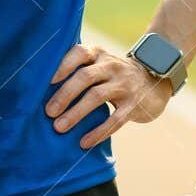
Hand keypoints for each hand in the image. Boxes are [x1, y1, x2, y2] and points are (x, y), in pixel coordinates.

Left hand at [45, 42, 173, 149]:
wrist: (155, 80)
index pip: (79, 53)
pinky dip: (98, 132)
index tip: (46, 81)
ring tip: (59, 128)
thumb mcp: (98, 63)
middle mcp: (111, 66)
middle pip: (85, 77)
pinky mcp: (134, 105)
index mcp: (98, 54)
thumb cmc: (112, 74)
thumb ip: (77, 69)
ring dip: (76, 113)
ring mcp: (124, 84)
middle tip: (48, 112)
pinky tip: (84, 142)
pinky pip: (115, 120)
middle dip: (64, 94)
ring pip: (97, 97)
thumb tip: (40, 88)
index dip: (62, 66)